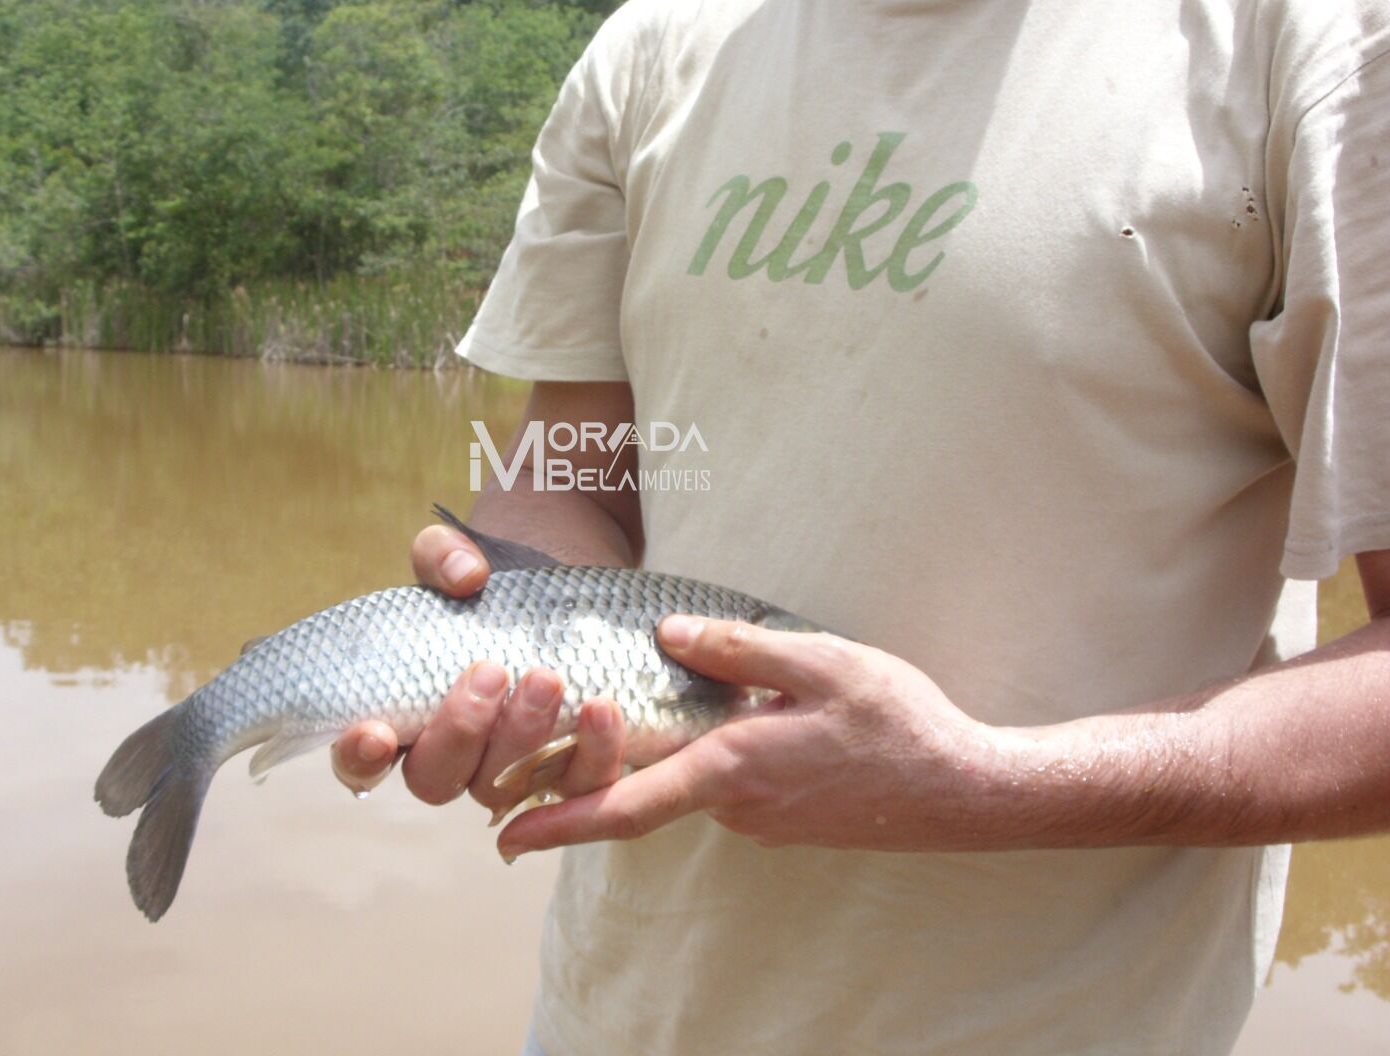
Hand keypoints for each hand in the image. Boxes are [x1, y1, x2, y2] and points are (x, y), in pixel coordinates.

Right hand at [330, 521, 628, 817]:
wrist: (566, 590)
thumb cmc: (493, 586)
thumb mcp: (459, 558)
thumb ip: (443, 556)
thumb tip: (464, 574)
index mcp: (402, 716)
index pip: (362, 761)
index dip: (359, 758)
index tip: (376, 731)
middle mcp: (453, 757)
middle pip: (436, 780)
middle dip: (461, 730)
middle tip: (490, 671)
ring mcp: (510, 772)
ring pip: (504, 788)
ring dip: (524, 739)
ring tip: (546, 676)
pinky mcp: (572, 769)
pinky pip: (581, 787)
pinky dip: (593, 755)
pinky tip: (601, 709)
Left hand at [494, 615, 1007, 861]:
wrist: (965, 791)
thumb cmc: (898, 723)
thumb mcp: (821, 661)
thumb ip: (737, 648)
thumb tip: (662, 635)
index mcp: (734, 768)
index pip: (627, 807)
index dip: (560, 823)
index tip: (506, 838)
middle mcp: (736, 806)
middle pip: (646, 792)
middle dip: (590, 777)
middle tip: (537, 754)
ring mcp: (760, 820)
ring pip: (688, 783)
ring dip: (657, 757)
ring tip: (631, 708)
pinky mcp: (783, 820)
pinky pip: (723, 786)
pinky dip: (701, 760)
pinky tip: (723, 721)